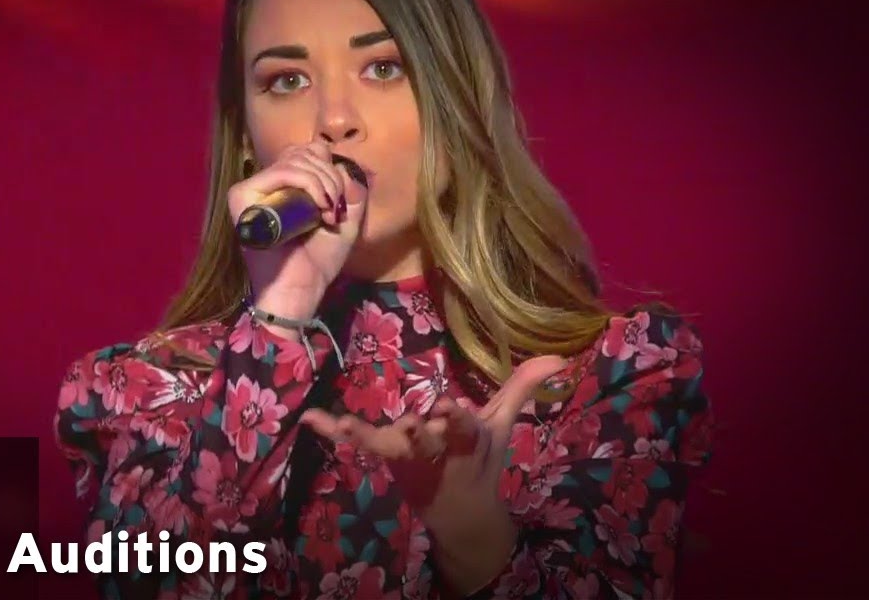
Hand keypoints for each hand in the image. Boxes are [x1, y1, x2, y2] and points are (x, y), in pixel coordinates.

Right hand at [228, 141, 368, 322]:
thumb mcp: (345, 219)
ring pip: (295, 160)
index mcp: (284, 186)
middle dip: (330, 176)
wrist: (300, 290)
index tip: (340, 199)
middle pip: (302, 152)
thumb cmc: (318, 260)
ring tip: (329, 213)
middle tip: (337, 209)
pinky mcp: (243, 197)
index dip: (329, 166)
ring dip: (324, 183)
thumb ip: (350, 190)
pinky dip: (309, 184)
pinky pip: (282, 172)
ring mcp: (251, 190)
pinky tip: (320, 208)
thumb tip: (344, 166)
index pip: (306, 151)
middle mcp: (265, 184)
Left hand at [300, 355, 569, 523]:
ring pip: (387, 445)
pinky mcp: (386, 456)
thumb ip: (521, 387)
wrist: (459, 511)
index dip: (458, 419)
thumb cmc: (479, 459)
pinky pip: (357, 443)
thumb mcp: (501, 426)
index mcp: (467, 442)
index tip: (452, 407)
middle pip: (426, 441)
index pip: (465, 429)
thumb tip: (560, 356)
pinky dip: (332, 432)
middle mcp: (435, 451)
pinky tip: (308, 418)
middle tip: (414, 423)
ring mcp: (406, 456)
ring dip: (368, 436)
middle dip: (422, 434)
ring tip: (348, 425)